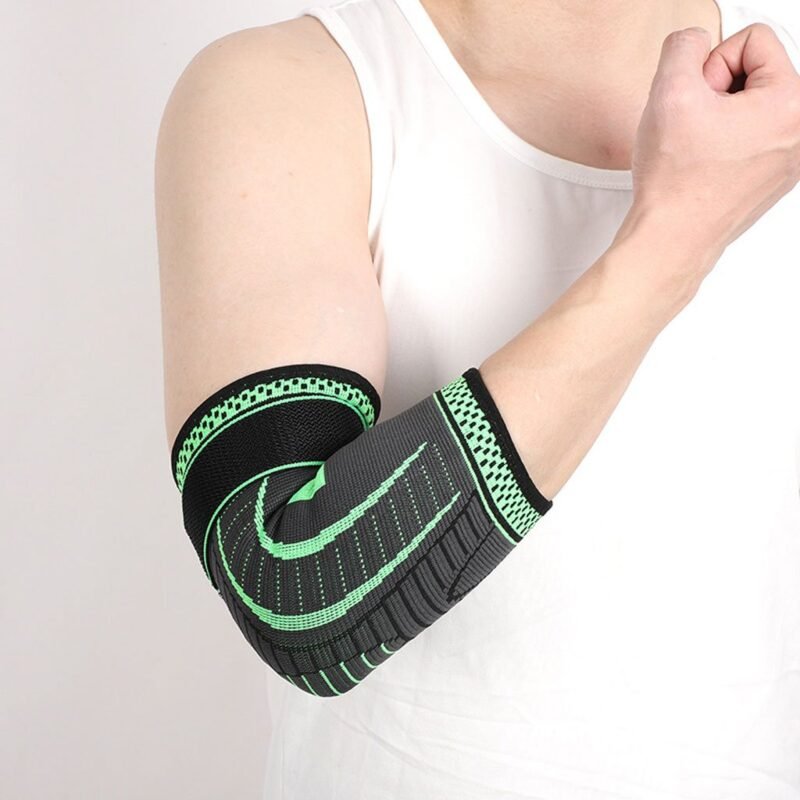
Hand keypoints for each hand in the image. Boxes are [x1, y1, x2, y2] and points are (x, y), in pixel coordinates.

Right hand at [618, 23, 799, 277]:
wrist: (671, 239)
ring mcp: (792, 158)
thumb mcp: (668, 90)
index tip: (697, 104)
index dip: (711, 67)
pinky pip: (751, 136)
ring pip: (751, 106)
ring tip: (699, 148)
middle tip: (696, 128)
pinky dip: (725, 143)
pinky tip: (705, 164)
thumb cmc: (677, 183)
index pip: (753, 40)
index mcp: (793, 103)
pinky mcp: (776, 176)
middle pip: (757, 72)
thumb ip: (683, 46)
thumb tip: (692, 45)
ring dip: (718, 118)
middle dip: (718, 92)